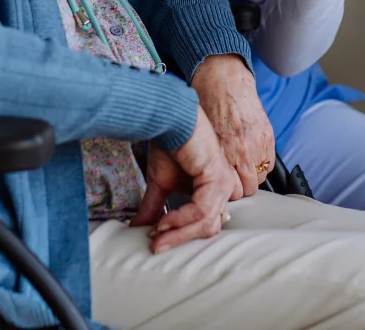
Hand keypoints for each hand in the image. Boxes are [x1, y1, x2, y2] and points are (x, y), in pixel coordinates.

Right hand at [130, 106, 233, 253]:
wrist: (169, 119)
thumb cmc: (170, 144)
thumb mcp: (161, 183)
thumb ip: (155, 207)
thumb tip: (139, 230)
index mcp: (214, 190)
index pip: (205, 223)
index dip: (182, 235)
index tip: (157, 242)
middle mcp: (225, 189)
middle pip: (208, 228)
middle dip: (181, 239)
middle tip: (156, 245)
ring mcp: (224, 184)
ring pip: (206, 222)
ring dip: (178, 232)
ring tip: (156, 236)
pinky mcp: (217, 179)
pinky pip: (201, 210)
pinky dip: (180, 219)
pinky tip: (163, 222)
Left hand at [191, 54, 274, 198]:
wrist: (222, 79)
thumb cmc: (206, 103)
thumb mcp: (201, 135)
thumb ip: (209, 158)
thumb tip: (211, 177)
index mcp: (222, 151)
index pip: (233, 191)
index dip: (228, 191)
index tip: (224, 186)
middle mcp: (242, 150)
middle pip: (249, 188)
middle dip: (241, 186)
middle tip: (234, 177)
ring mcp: (257, 143)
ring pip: (261, 177)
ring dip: (253, 175)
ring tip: (242, 165)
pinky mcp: (268, 135)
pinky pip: (270, 162)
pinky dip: (263, 162)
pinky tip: (252, 155)